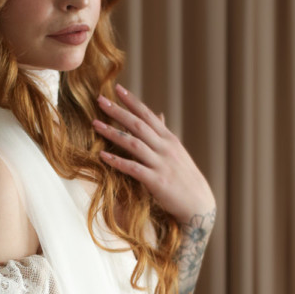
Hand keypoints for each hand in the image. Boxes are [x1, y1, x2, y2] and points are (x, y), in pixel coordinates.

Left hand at [93, 85, 215, 225]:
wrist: (199, 205)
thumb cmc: (185, 179)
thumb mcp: (177, 152)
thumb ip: (164, 134)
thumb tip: (158, 114)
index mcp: (169, 140)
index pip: (148, 115)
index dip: (132, 101)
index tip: (117, 88)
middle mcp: (165, 148)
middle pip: (138, 124)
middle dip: (118, 111)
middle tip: (100, 99)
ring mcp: (161, 164)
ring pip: (134, 143)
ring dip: (113, 133)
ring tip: (95, 124)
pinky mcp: (157, 182)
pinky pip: (133, 168)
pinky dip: (117, 161)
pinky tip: (102, 155)